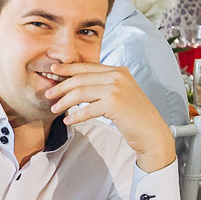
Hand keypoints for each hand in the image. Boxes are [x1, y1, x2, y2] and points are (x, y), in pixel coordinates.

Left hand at [45, 64, 177, 172]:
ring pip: (80, 93)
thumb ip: (105, 85)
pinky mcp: (114, 104)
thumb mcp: (121, 94)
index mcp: (119, 71)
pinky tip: (68, 121)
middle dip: (61, 87)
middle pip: (81, 79)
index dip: (68, 68)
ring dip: (64, 102)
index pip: (87, 67)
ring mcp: (116, 89)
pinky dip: (75, 116)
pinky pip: (87, 109)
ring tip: (55, 109)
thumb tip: (78, 84)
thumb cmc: (135, 117)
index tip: (54, 70)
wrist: (152, 133)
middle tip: (49, 94)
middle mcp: (118, 76)